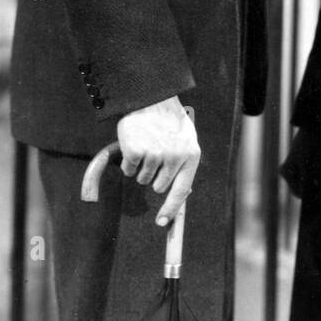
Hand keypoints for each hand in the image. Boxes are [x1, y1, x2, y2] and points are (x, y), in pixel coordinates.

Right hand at [117, 96, 199, 225]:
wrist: (151, 98)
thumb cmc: (169, 121)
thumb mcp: (186, 140)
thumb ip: (184, 164)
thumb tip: (182, 194)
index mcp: (191, 155)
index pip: (181, 191)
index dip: (170, 209)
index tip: (161, 222)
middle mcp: (175, 157)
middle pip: (158, 187)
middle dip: (154, 176)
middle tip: (155, 154)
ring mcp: (156, 154)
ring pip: (142, 179)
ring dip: (142, 167)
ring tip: (147, 144)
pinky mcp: (137, 151)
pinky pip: (129, 170)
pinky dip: (129, 162)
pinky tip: (136, 143)